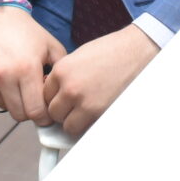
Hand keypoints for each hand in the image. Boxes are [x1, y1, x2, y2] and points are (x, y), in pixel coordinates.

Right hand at [0, 4, 67, 123]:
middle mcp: (3, 76)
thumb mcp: (51, 47)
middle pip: (19, 115)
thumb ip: (59, 73)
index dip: (44, 116)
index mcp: (26, 69)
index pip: (36, 112)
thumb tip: (60, 97)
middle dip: (29, 110)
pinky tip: (3, 80)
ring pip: (4, 108)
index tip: (45, 112)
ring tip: (16, 84)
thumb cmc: (25, 32)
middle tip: (32, 99)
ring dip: (12, 101)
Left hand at [42, 24, 157, 137]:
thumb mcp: (78, 57)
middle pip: (53, 112)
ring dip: (73, 121)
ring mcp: (84, 102)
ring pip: (66, 125)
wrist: (135, 51)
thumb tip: (55, 93)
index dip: (54, 97)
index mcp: (61, 70)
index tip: (63, 97)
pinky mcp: (99, 112)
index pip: (44, 95)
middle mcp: (69, 87)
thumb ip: (64, 75)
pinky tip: (95, 113)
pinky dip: (87, 125)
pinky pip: (84, 129)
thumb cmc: (110, 51)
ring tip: (85, 111)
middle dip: (62, 110)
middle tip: (74, 105)